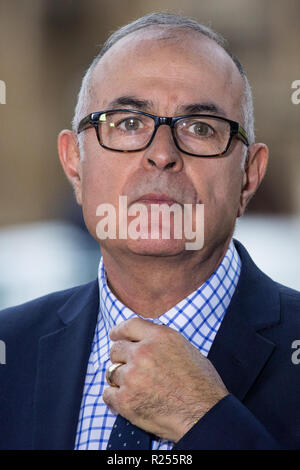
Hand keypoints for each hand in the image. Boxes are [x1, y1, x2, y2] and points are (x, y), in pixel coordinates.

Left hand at [103, 317, 227, 441]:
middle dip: (121, 358)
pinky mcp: (125, 400)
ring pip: (111, 372)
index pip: (129, 326)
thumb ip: (162, 342)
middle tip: (129, 368)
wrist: (205, 415)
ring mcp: (132, 376)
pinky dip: (115, 397)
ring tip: (134, 388)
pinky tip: (127, 400)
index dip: (120, 331)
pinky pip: (108, 394)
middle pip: (116, 349)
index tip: (115, 336)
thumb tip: (147, 342)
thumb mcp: (187, 350)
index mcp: (160, 337)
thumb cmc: (203, 386)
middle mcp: (143, 353)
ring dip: (119, 379)